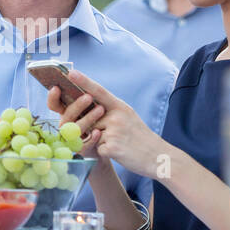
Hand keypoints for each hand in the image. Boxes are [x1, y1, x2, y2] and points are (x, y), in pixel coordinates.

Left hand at [47, 69, 164, 175]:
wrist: (158, 156)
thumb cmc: (140, 137)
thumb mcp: (128, 117)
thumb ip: (109, 112)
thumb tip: (88, 111)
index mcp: (120, 107)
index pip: (99, 91)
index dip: (84, 81)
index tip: (70, 72)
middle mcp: (116, 116)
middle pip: (89, 119)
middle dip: (94, 128)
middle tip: (115, 135)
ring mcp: (114, 132)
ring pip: (91, 136)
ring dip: (100, 142)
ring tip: (120, 143)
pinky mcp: (112, 148)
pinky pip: (96, 150)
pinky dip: (105, 153)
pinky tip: (120, 152)